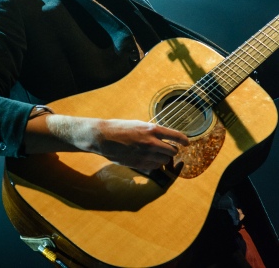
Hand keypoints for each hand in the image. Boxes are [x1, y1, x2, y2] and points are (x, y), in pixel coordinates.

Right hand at [46, 115, 188, 170]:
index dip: (183, 140)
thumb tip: (163, 137)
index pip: (175, 136)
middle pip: (172, 151)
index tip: (187, 142)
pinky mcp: (139, 164)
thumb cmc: (120, 128)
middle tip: (168, 148)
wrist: (104, 137)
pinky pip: (154, 167)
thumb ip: (151, 131)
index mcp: (152, 130)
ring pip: (164, 160)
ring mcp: (145, 155)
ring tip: (156, 153)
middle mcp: (151, 142)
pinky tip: (148, 158)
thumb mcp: (138, 124)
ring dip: (163, 158)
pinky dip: (154, 164)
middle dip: (172, 150)